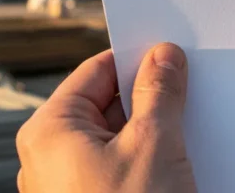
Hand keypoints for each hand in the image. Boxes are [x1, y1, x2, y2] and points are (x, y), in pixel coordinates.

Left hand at [16, 43, 196, 192]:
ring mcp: (65, 186)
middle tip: (186, 92)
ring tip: (183, 132)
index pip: (97, 71)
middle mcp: (48, 156)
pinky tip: (172, 163)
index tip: (170, 54)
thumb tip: (163, 58)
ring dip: (149, 131)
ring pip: (113, 138)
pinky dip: (143, 158)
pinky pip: (114, 167)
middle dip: (148, 98)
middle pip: (105, 104)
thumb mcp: (154, 144)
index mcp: (49, 130)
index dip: (136, 59)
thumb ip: (159, 92)